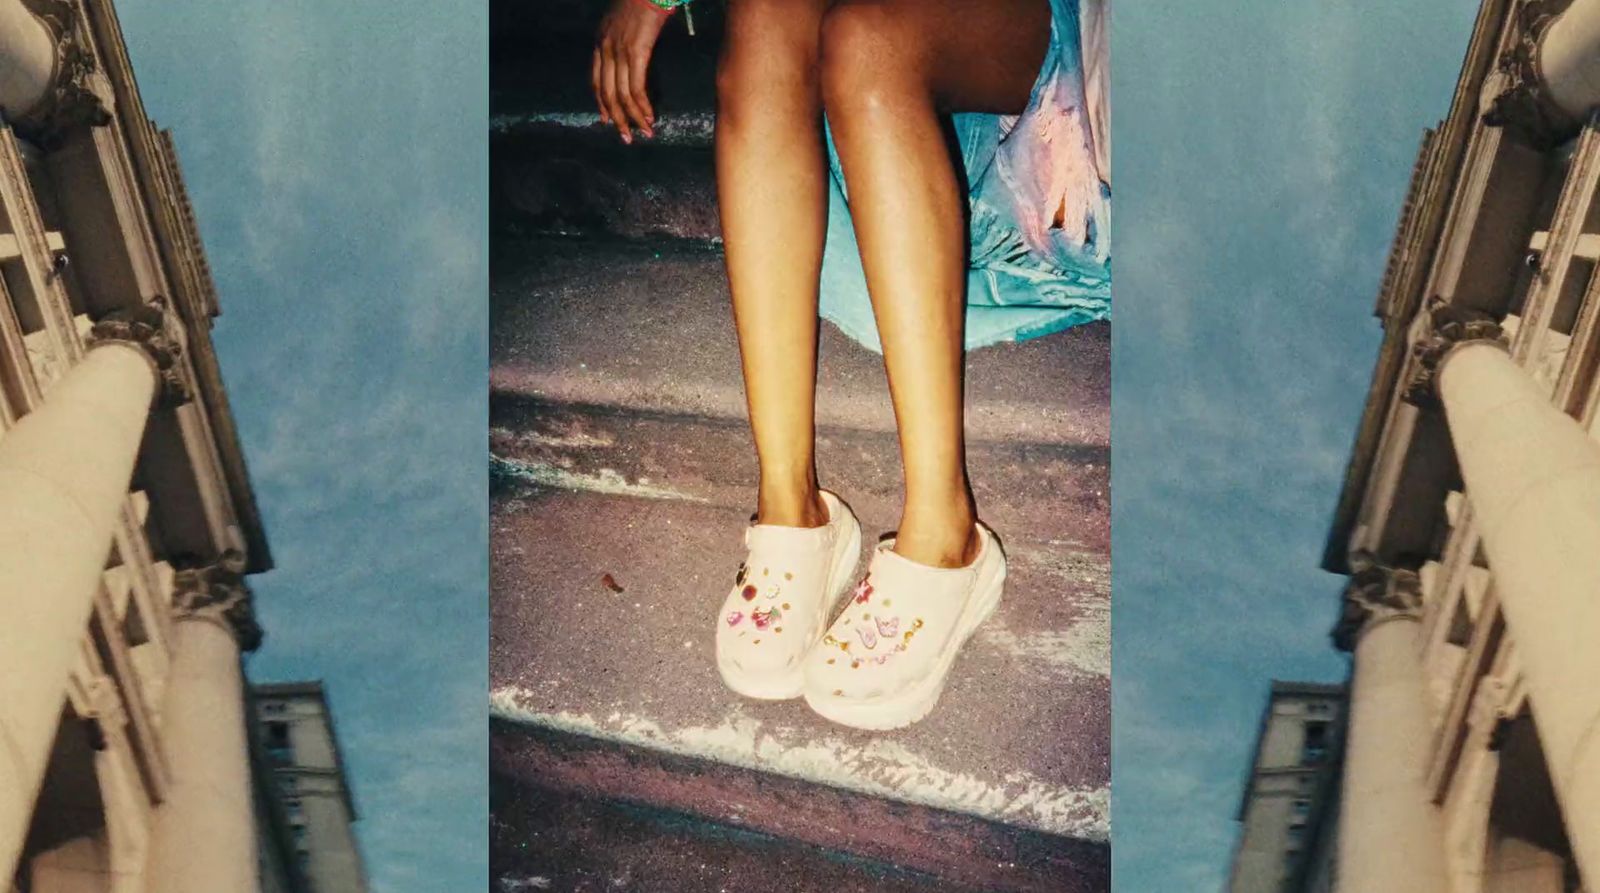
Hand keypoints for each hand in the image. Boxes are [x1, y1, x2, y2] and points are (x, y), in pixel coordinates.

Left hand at [592, 0, 668, 143]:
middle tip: (626, 137)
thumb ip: (619, 42)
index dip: (601, 104)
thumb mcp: (621, 23)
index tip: (606, 120)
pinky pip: (636, 88)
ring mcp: (619, 53)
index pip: (595, 82)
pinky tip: (649, 116)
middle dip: (617, 119)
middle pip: (606, 94)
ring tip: (644, 132)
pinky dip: (643, 105)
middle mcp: (605, 50)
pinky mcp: (636, 54)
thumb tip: (628, 58)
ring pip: (622, 95)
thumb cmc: (640, 3)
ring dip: (633, 117)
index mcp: (599, 43)